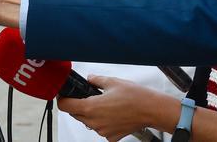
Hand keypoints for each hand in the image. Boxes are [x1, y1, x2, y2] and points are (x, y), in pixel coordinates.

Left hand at [58, 76, 174, 141]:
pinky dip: (103, 122)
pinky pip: (101, 129)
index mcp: (91, 108)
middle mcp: (95, 122)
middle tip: (88, 96)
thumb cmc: (135, 96)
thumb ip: (95, 80)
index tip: (66, 94)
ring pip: (88, 122)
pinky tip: (112, 113)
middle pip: (75, 114)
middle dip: (78, 105)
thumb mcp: (111, 81)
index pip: (64, 106)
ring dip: (91, 114)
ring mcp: (103, 131)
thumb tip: (89, 79)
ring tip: (104, 104)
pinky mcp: (112, 137)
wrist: (153, 110)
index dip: (63, 99)